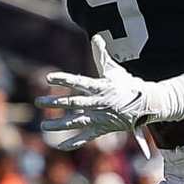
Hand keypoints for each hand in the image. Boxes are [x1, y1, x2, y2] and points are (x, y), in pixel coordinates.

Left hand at [37, 35, 155, 150]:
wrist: (146, 104)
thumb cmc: (127, 85)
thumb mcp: (114, 70)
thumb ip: (101, 55)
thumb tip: (96, 37)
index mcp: (100, 87)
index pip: (78, 81)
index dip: (63, 79)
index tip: (48, 77)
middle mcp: (98, 103)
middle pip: (73, 102)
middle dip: (55, 102)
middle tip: (38, 101)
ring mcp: (100, 117)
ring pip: (77, 122)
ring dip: (59, 125)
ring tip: (44, 126)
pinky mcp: (102, 129)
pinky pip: (87, 137)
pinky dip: (74, 143)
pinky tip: (60, 146)